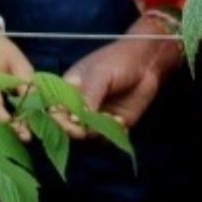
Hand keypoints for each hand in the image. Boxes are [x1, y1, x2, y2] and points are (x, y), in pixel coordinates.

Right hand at [60, 17, 182, 135]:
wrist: (146, 62)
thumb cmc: (118, 61)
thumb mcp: (100, 74)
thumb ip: (88, 97)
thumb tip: (74, 121)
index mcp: (67, 91)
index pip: (54, 112)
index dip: (59, 122)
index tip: (72, 125)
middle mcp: (77, 107)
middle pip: (68, 130)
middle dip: (79, 133)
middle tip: (91, 130)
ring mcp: (93, 118)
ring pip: (86, 140)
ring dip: (99, 135)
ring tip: (115, 119)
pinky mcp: (110, 126)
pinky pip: (105, 141)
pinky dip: (112, 136)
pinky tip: (123, 123)